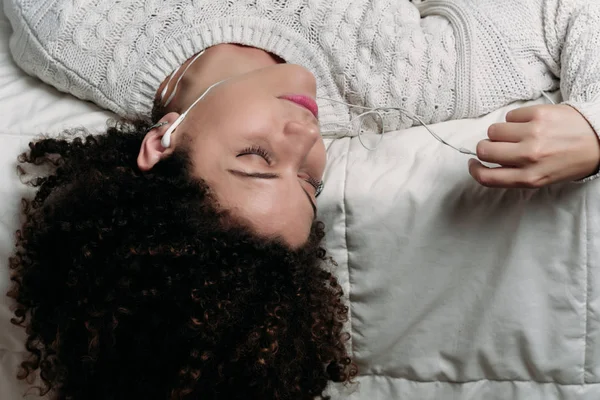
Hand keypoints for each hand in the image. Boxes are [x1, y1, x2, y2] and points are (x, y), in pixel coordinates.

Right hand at [469, 104, 599, 187]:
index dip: (475, 170)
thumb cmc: (570, 161)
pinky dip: (515, 120)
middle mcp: (529, 157)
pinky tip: (529, 123)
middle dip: (486, 148)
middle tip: (496, 146)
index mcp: (529, 177)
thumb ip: (514, 175)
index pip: (487, 177)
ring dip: (500, 132)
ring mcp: (533, 134)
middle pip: (485, 150)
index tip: (474, 163)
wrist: (599, 140)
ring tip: (516, 134)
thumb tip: (488, 163)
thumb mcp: (542, 178)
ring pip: (494, 130)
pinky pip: (510, 116)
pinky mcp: (538, 114)